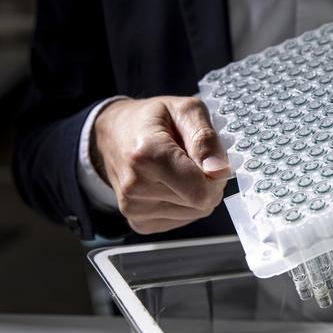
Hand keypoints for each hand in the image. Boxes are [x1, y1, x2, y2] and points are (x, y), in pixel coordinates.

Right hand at [92, 96, 229, 233]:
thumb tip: (220, 171)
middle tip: (190, 159)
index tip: (209, 159)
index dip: (216, 177)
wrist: (112, 133)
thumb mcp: (185, 110)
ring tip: (176, 168)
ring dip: (195, 192)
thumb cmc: (150, 118)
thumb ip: (206, 139)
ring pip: (195, 213)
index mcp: (148, 155)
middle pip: (202, 203)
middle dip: (206, 181)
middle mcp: (136, 186)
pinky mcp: (138, 222)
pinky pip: (181, 220)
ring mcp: (134, 208)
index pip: (202, 192)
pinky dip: (183, 203)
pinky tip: (168, 183)